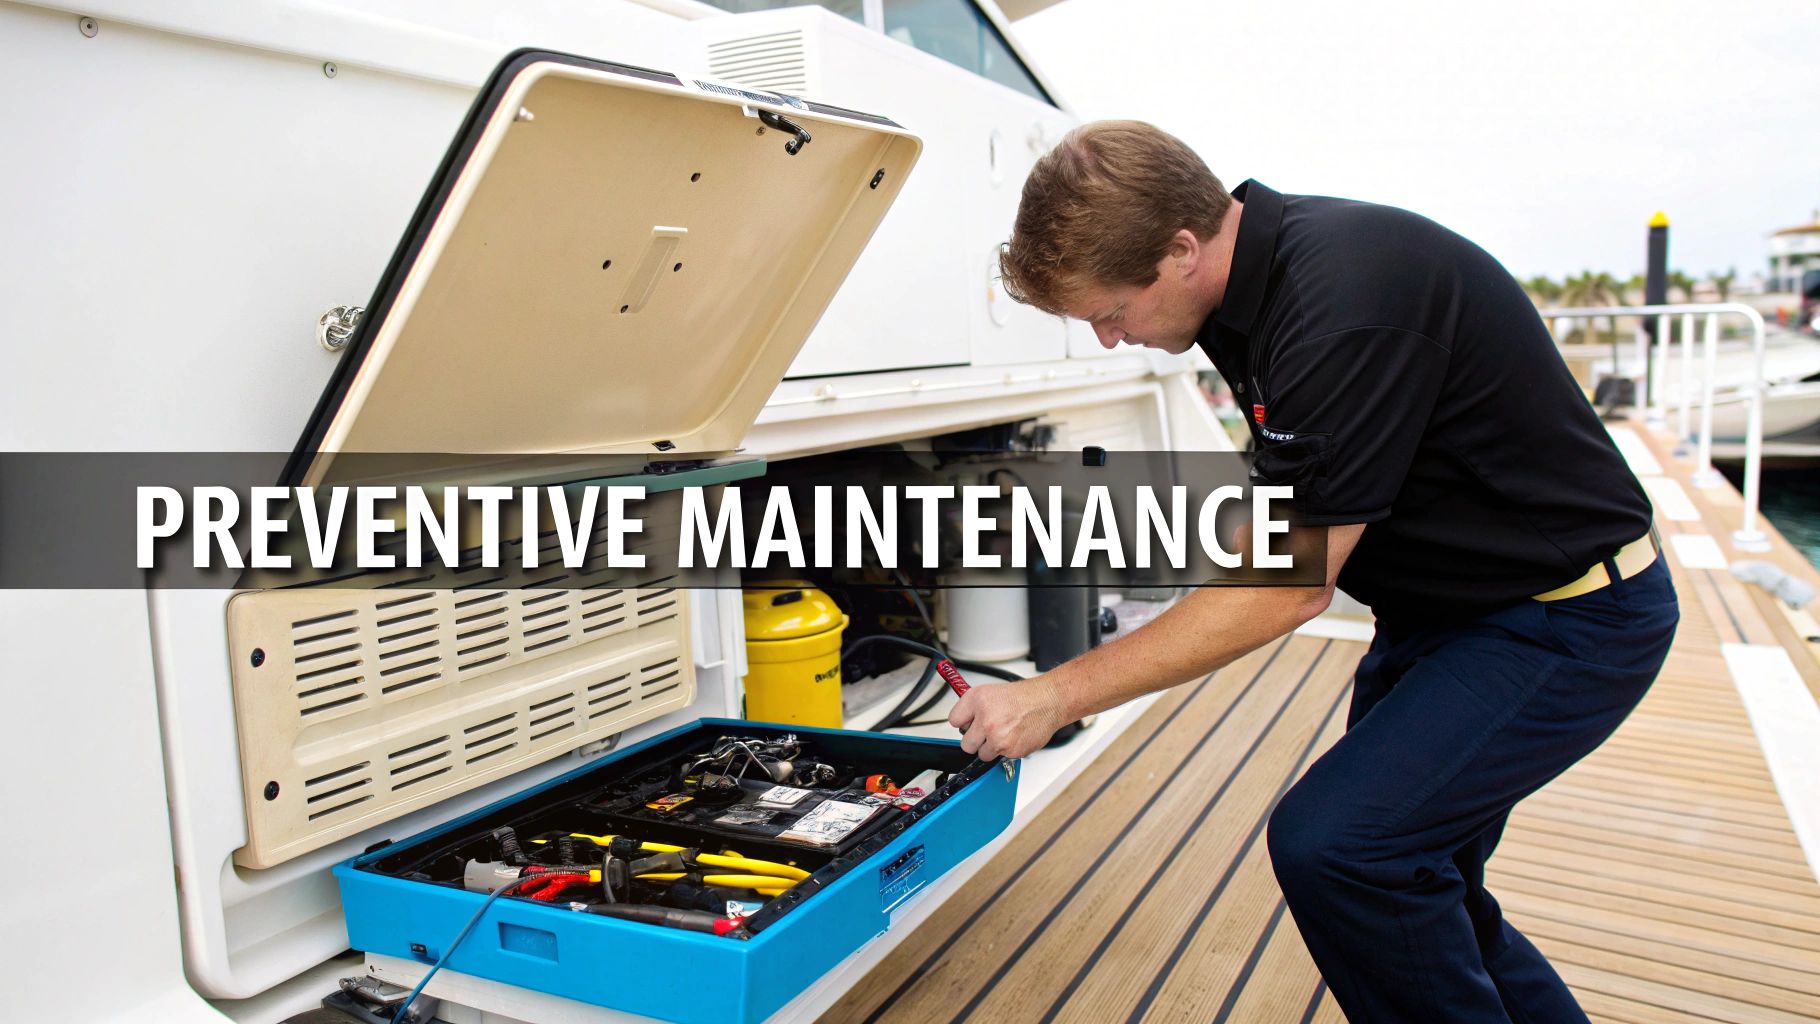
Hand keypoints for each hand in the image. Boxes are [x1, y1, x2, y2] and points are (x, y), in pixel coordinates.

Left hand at [947, 676, 1069, 760]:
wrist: (1046, 702)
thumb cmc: (1021, 697)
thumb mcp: (989, 692)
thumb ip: (971, 708)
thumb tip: (961, 722)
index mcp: (978, 702)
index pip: (954, 721)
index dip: (963, 723)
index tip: (969, 723)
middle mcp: (986, 720)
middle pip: (966, 744)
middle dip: (974, 740)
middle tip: (986, 732)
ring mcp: (998, 738)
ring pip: (982, 754)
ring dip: (991, 748)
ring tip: (1003, 733)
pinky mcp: (1010, 751)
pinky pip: (1000, 757)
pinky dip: (1007, 750)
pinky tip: (1014, 736)